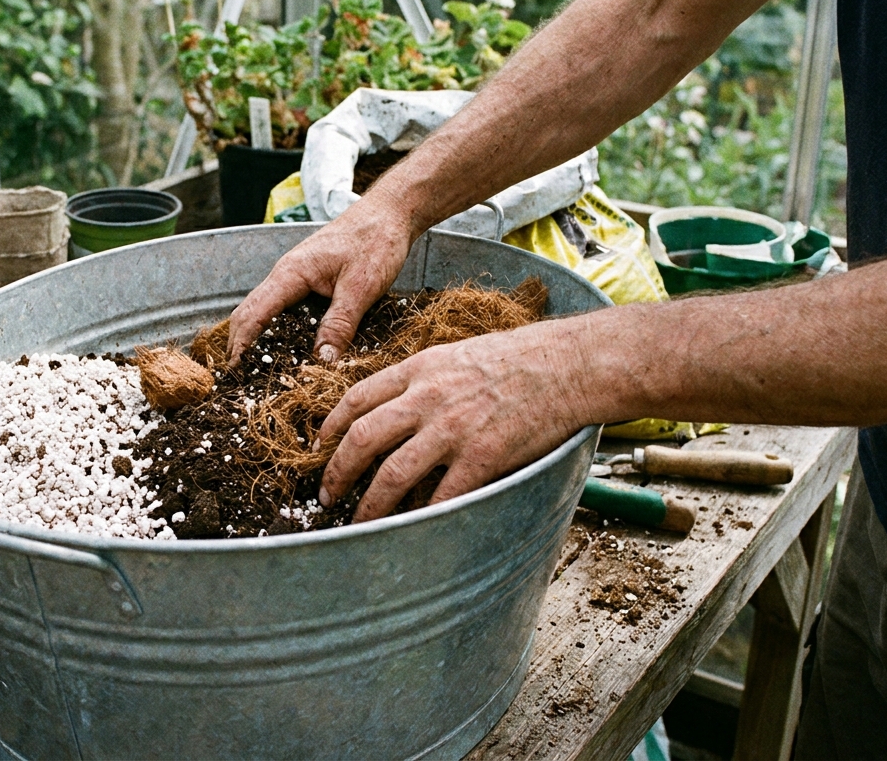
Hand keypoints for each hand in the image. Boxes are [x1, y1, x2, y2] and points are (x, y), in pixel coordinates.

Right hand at [228, 196, 413, 365]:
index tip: (234, 373)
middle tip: (239, 379)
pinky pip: (283, 308)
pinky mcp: (309, 280)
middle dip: (240, 344)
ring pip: (264, 310)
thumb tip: (323, 362)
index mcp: (290, 273)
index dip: (241, 345)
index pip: (252, 313)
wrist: (391, 212)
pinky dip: (276, 328)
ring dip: (256, 338)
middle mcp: (286, 274)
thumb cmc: (376, 240)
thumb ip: (340, 324)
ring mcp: (296, 277)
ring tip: (255, 370)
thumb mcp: (361, 287)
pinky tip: (285, 348)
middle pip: (249, 312)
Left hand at [314, 320, 592, 521]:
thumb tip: (392, 406)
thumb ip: (420, 379)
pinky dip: (419, 519)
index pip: (356, 399)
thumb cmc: (515, 358)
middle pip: (362, 439)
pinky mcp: (481, 458)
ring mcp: (452, 430)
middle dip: (336, 472)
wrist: (567, 365)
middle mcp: (427, 399)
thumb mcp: (454, 354)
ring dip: (367, 505)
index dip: (330, 427)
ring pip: (391, 475)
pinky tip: (408, 532)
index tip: (319, 447)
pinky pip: (440, 497)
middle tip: (325, 494)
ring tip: (357, 522)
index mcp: (418, 370)